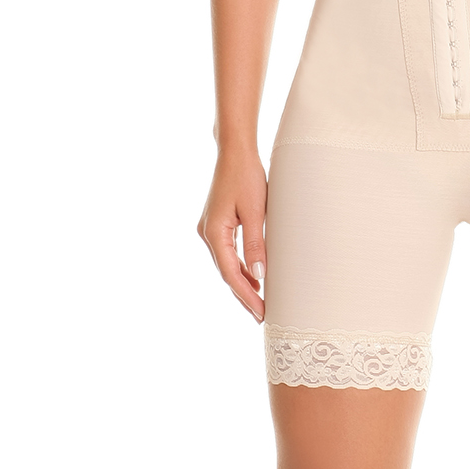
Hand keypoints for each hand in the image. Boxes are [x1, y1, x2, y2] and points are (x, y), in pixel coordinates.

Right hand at [198, 146, 268, 322]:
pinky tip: (254, 277)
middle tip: (262, 316)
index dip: (246, 295)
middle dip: (244, 295)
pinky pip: (228, 253)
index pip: (231, 274)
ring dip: (242, 283)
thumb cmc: (246, 176)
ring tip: (261, 302)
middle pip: (226, 273)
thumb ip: (256, 244)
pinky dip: (240, 267)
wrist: (235, 152)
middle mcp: (207, 234)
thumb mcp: (256, 211)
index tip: (261, 312)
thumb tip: (259, 276)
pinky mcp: (217, 224)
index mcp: (213, 233)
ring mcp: (210, 229)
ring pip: (226, 265)